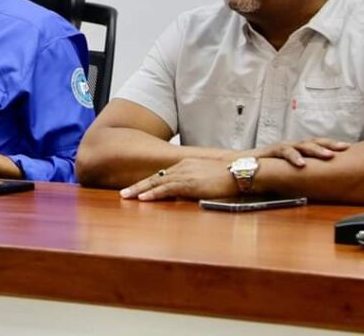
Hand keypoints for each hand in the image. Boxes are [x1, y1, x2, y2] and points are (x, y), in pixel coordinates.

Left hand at [120, 158, 237, 201]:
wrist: (240, 172)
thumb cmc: (229, 177)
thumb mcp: (208, 177)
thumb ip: (196, 182)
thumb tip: (190, 191)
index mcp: (186, 164)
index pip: (162, 174)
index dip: (148, 182)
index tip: (137, 189)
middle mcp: (182, 167)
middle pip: (154, 177)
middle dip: (137, 186)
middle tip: (123, 193)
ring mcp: (184, 174)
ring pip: (156, 183)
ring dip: (139, 191)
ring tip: (126, 197)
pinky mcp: (188, 184)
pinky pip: (166, 189)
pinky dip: (153, 194)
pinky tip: (143, 198)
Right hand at [243, 137, 349, 167]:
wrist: (240, 167)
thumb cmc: (265, 170)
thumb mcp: (287, 171)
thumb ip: (301, 173)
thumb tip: (321, 182)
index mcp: (296, 150)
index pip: (316, 144)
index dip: (331, 145)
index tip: (347, 148)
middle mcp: (290, 146)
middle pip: (312, 141)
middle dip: (329, 144)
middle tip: (343, 148)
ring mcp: (281, 147)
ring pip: (301, 145)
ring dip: (316, 149)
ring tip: (328, 155)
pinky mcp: (271, 151)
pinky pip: (284, 152)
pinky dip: (294, 157)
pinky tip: (302, 163)